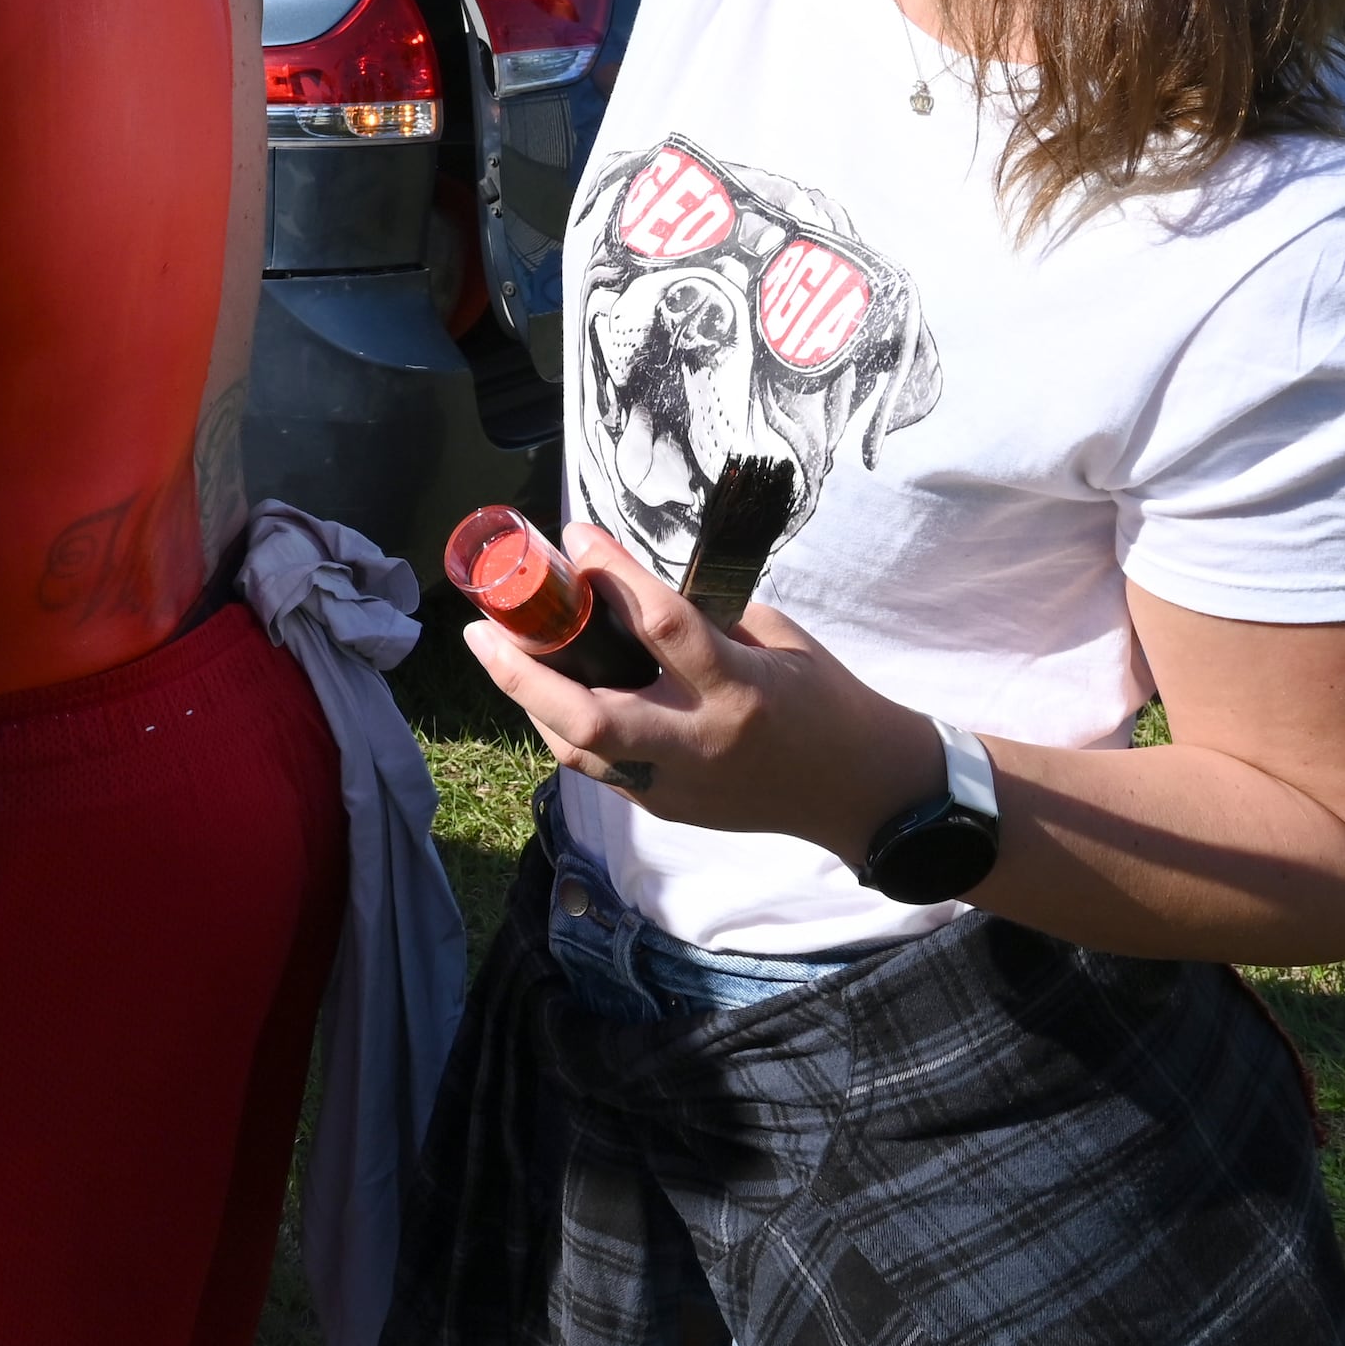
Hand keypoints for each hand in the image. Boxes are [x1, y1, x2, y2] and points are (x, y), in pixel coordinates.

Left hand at [459, 525, 939, 849]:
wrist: (861, 792)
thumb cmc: (823, 700)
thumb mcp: (774, 640)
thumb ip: (705, 618)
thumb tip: (633, 588)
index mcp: (738, 689)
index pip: (663, 625)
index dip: (612, 573)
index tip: (575, 533)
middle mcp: (699, 743)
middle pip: (588, 716)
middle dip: (523, 671)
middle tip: (483, 627)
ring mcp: (679, 787)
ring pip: (579, 752)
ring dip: (530, 700)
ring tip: (497, 653)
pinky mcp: (669, 812)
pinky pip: (600, 770)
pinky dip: (566, 729)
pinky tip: (544, 694)